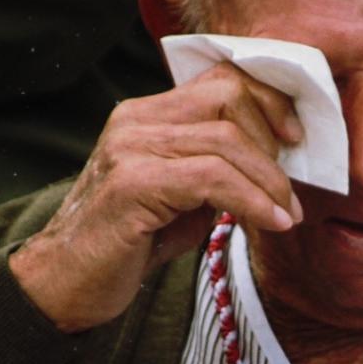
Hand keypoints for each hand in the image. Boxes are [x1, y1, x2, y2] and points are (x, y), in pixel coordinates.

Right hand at [9, 62, 304, 331]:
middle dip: (274, 143)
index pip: (221, 79)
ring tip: (287, 214)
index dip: (269, 101)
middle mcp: (137, 120)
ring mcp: (131, 148)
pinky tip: (270, 222)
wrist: (66, 284)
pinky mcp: (132, 183)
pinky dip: (251, 200)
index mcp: (148, 115)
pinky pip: (211, 178)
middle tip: (291, 190)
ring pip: (226, 140)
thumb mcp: (184, 198)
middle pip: (229, 98)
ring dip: (269, 181)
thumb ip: (220, 172)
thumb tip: (276, 165)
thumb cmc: (128, 244)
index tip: (296, 138)